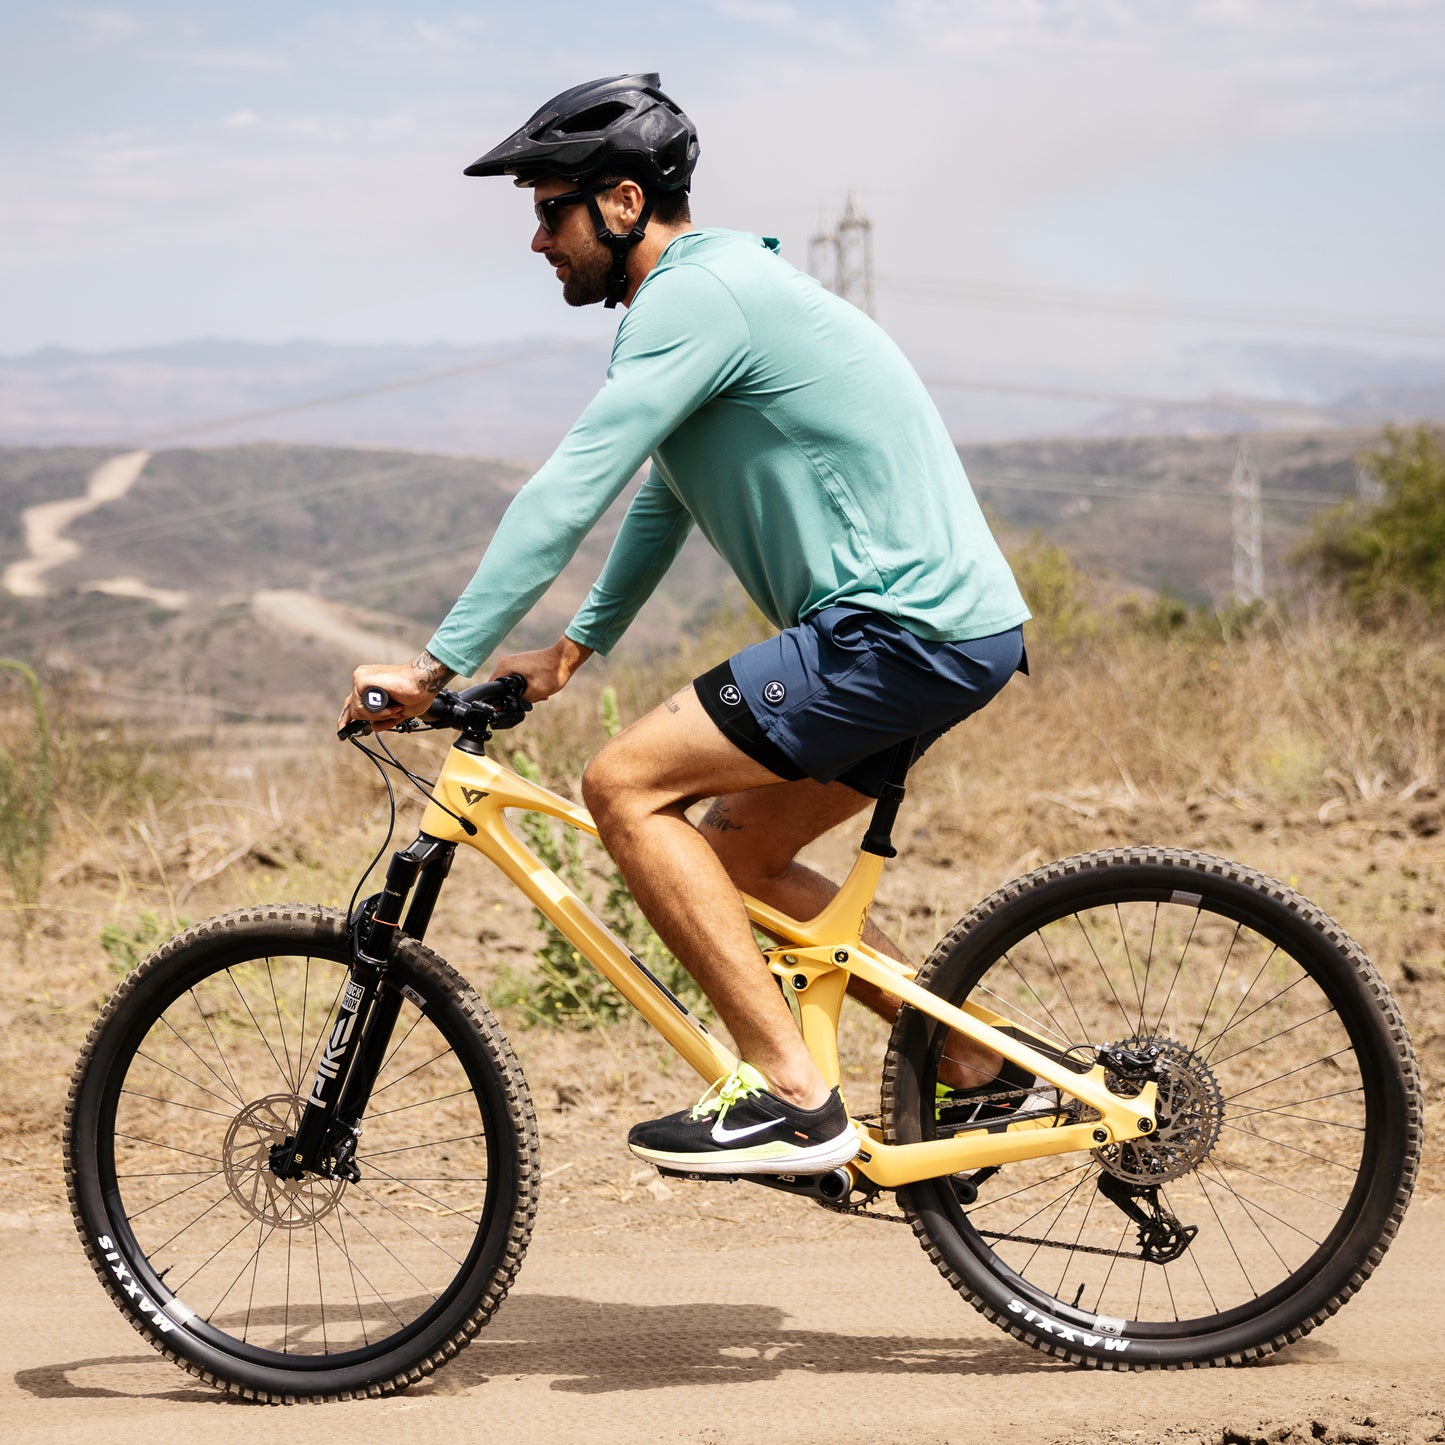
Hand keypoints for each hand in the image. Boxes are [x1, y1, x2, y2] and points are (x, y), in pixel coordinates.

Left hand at [338, 650, 454, 732]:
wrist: (423, 683)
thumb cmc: (417, 694)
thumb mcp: (400, 712)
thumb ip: (385, 720)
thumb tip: (374, 728)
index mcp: (370, 686)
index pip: (352, 703)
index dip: (346, 718)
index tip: (342, 730)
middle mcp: (363, 680)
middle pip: (353, 711)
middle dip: (372, 719)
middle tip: (392, 713)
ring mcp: (361, 678)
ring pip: (357, 711)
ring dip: (378, 716)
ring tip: (395, 708)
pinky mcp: (361, 679)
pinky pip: (359, 707)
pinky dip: (376, 712)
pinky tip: (390, 707)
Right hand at [491, 636, 592, 701]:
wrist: (565, 658)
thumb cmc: (553, 671)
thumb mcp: (536, 691)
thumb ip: (520, 701)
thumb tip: (510, 708)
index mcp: (505, 666)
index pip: (491, 687)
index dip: (499, 700)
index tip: (511, 706)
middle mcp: (505, 662)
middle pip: (501, 687)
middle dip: (514, 697)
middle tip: (530, 699)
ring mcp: (513, 662)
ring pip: (511, 685)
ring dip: (523, 693)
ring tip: (538, 694)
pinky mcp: (520, 664)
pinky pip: (517, 680)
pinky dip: (527, 687)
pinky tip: (539, 690)